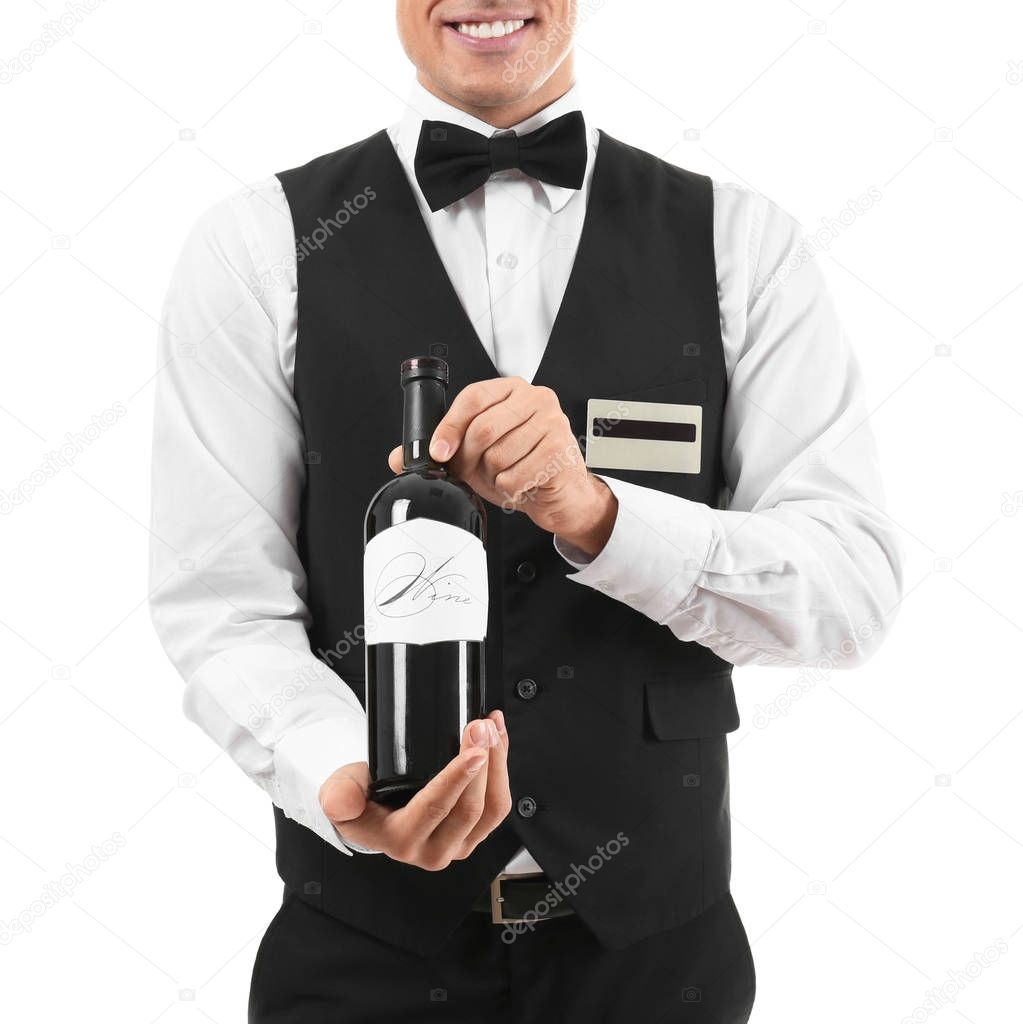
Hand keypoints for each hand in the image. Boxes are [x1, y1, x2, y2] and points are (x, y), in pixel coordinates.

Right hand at [319, 710, 510, 870]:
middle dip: (485, 762)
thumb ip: (339, 796)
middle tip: (482, 725)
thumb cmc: (360, 797)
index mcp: (401, 840)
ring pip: (492, 809)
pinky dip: (502, 768)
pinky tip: (498, 739)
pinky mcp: (474, 834)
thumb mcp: (341, 791)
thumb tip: (339, 803)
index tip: (475, 749)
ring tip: (493, 727)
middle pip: (471, 809)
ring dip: (499, 764)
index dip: (458, 779)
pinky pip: (497, 805)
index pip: (435, 810)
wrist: (374, 809)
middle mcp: (432, 851)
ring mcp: (458, 845)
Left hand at [388, 376, 617, 557]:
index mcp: (511, 390)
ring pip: (498, 456)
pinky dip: (510, 489)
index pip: (473, 398)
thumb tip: (400, 457)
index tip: (438, 452)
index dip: (449, 427)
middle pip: (483, 428)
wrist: (559, 493)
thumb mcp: (478, 456)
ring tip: (504, 476)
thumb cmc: (521, 467)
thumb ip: (442, 451)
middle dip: (469, 459)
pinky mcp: (560, 449)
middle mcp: (535, 399)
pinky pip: (515, 476)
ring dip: (492, 477)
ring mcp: (551, 423)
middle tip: (472, 472)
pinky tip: (520, 485)